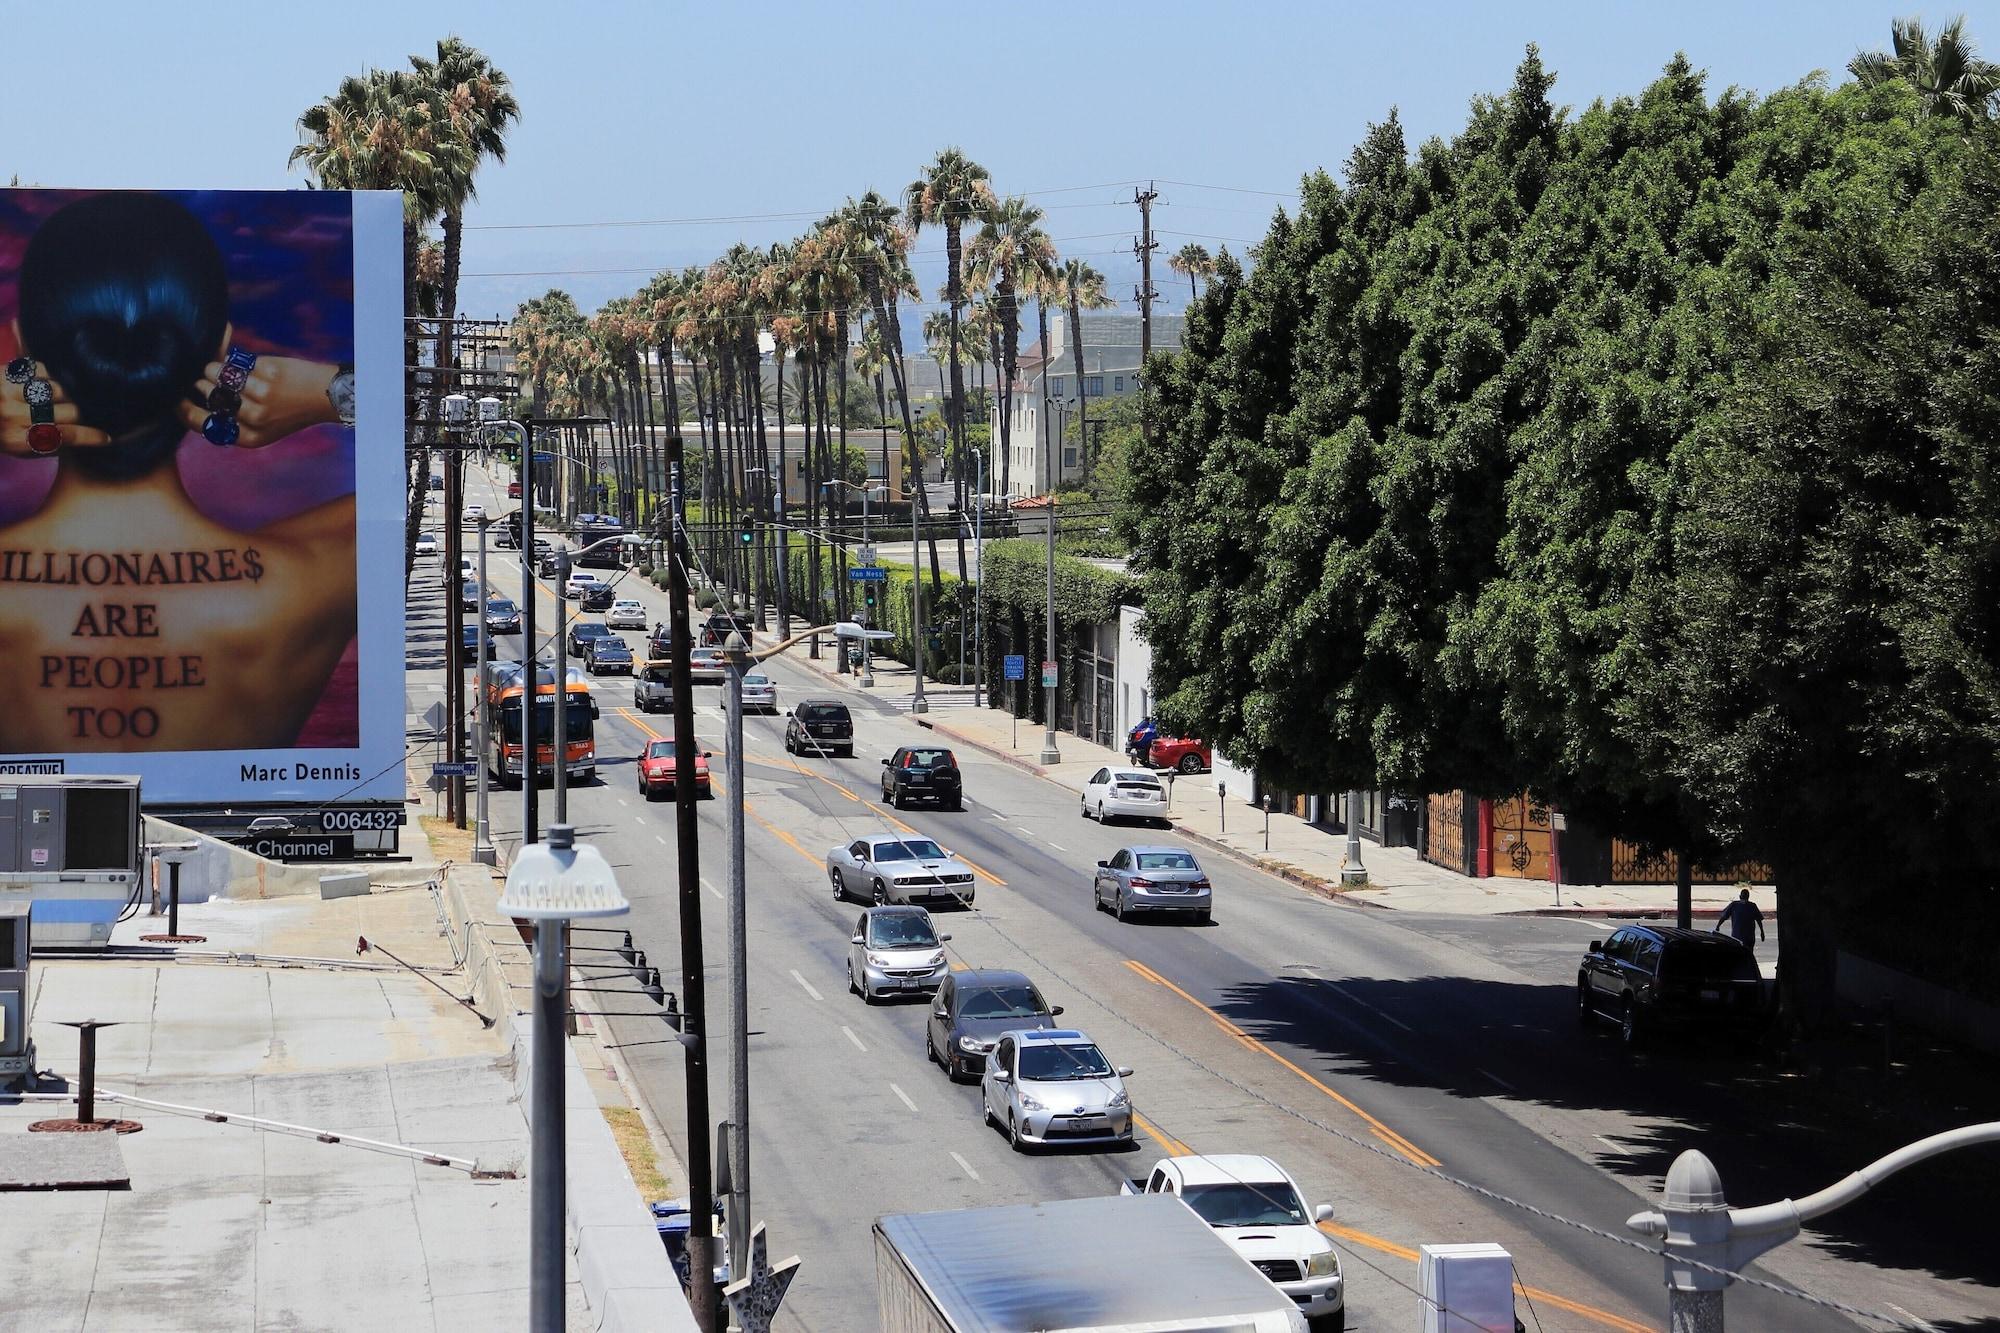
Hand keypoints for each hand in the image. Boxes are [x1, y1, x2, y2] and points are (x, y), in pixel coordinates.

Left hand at [0, 363, 110, 457]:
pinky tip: (40, 382)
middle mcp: (12, 415)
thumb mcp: (17, 448)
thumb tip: (82, 438)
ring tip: (53, 398)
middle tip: (75, 414)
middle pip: (68, 411)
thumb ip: (47, 445)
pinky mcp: (5, 371)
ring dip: (61, 394)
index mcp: (15, 440)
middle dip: (76, 413)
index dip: (88, 437)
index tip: (105, 437)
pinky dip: (46, 375)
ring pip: (57, 389)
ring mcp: (7, 390)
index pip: (62, 437)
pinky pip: (41, 370)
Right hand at [180, 356, 339, 447]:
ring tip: (220, 367)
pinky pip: (238, 362)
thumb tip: (187, 402)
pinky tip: (244, 364)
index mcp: (250, 437)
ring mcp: (263, 395)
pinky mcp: (269, 374)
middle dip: (201, 383)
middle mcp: (255, 419)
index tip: (177, 398)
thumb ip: (232, 418)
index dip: (184, 409)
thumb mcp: (262, 427)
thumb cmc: (289, 409)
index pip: (204, 425)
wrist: (326, 395)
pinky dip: (236, 360)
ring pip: (219, 374)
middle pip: (209, 395)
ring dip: (214, 367)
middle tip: (204, 377)